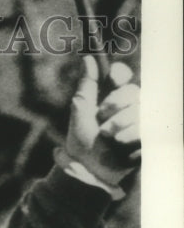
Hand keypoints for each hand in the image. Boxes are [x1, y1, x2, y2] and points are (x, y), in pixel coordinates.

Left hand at [65, 56, 140, 186]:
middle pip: (132, 91)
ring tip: (109, 138)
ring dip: (120, 124)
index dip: (119, 74)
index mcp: (110, 97)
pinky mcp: (146, 137)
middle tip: (102, 120)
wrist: (89, 171)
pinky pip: (145, 128)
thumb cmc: (82, 143)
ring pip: (139, 110)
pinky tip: (120, 145)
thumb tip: (87, 57)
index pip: (121, 76)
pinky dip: (129, 137)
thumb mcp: (81, 113)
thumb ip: (87, 86)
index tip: (114, 78)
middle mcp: (127, 106)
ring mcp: (139, 121)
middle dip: (115, 104)